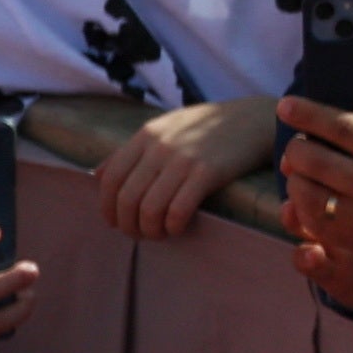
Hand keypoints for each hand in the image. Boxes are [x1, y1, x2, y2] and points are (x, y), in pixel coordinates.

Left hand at [97, 94, 288, 239]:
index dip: (107, 208)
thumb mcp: (165, 128)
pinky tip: (178, 228)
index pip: (109, 179)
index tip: (116, 223)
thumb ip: (132, 151)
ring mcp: (182, 159)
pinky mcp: (207, 172)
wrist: (253, 119)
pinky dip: (173, 227)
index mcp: (145, 135)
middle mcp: (159, 146)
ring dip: (150, 231)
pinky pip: (177, 211)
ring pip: (149, 209)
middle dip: (128, 225)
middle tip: (140, 234)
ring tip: (160, 233)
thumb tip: (98, 174)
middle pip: (126, 199)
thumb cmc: (208, 128)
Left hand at [278, 33, 352, 312]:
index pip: (345, 129)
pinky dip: (304, 210)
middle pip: (317, 163)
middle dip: (296, 149)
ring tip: (299, 169)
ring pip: (309, 197)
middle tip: (294, 141)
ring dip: (296, 180)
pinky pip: (316, 226)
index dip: (310, 115)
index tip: (286, 105)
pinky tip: (307, 196)